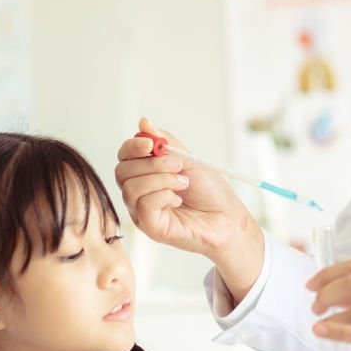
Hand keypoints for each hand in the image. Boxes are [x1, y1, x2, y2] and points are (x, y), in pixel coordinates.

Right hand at [115, 118, 263, 301]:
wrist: (228, 218)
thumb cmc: (210, 192)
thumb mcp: (190, 160)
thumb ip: (166, 142)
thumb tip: (144, 122)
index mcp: (146, 174)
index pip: (124, 156)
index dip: (133, 146)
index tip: (151, 144)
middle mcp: (140, 193)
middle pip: (122, 171)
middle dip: (152, 163)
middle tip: (178, 166)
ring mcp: (142, 211)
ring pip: (130, 187)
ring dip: (161, 179)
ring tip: (183, 183)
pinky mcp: (151, 227)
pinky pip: (143, 205)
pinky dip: (163, 196)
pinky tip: (178, 200)